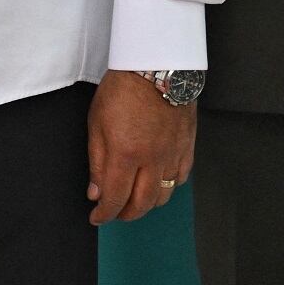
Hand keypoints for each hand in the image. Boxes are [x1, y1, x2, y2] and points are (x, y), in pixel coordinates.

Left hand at [87, 69, 195, 224]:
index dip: (104, 214)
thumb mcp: (96, 122)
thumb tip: (96, 193)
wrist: (157, 67)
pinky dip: (166, 187)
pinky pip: (180, 180)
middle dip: (125, 214)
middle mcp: (153, 160)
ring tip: (133, 198)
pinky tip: (156, 181)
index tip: (96, 217)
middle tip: (114, 212)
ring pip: (163, 196)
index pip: (115, 198)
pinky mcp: (187, 149)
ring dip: (146, 204)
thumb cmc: (123, 89)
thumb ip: (97, 161)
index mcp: (126, 154)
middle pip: (142, 204)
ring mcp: (173, 156)